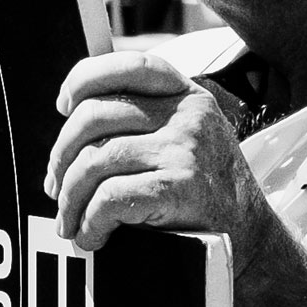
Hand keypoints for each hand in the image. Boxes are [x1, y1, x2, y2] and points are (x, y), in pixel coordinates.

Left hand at [45, 49, 265, 254]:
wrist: (252, 240)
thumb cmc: (206, 193)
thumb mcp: (188, 140)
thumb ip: (147, 121)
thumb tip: (72, 124)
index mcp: (188, 96)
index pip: (129, 66)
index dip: (85, 78)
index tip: (63, 105)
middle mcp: (188, 116)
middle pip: (96, 115)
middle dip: (62, 155)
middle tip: (54, 186)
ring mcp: (185, 150)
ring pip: (95, 160)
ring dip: (70, 197)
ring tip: (69, 221)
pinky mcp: (180, 189)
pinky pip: (110, 197)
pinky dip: (90, 221)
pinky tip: (92, 235)